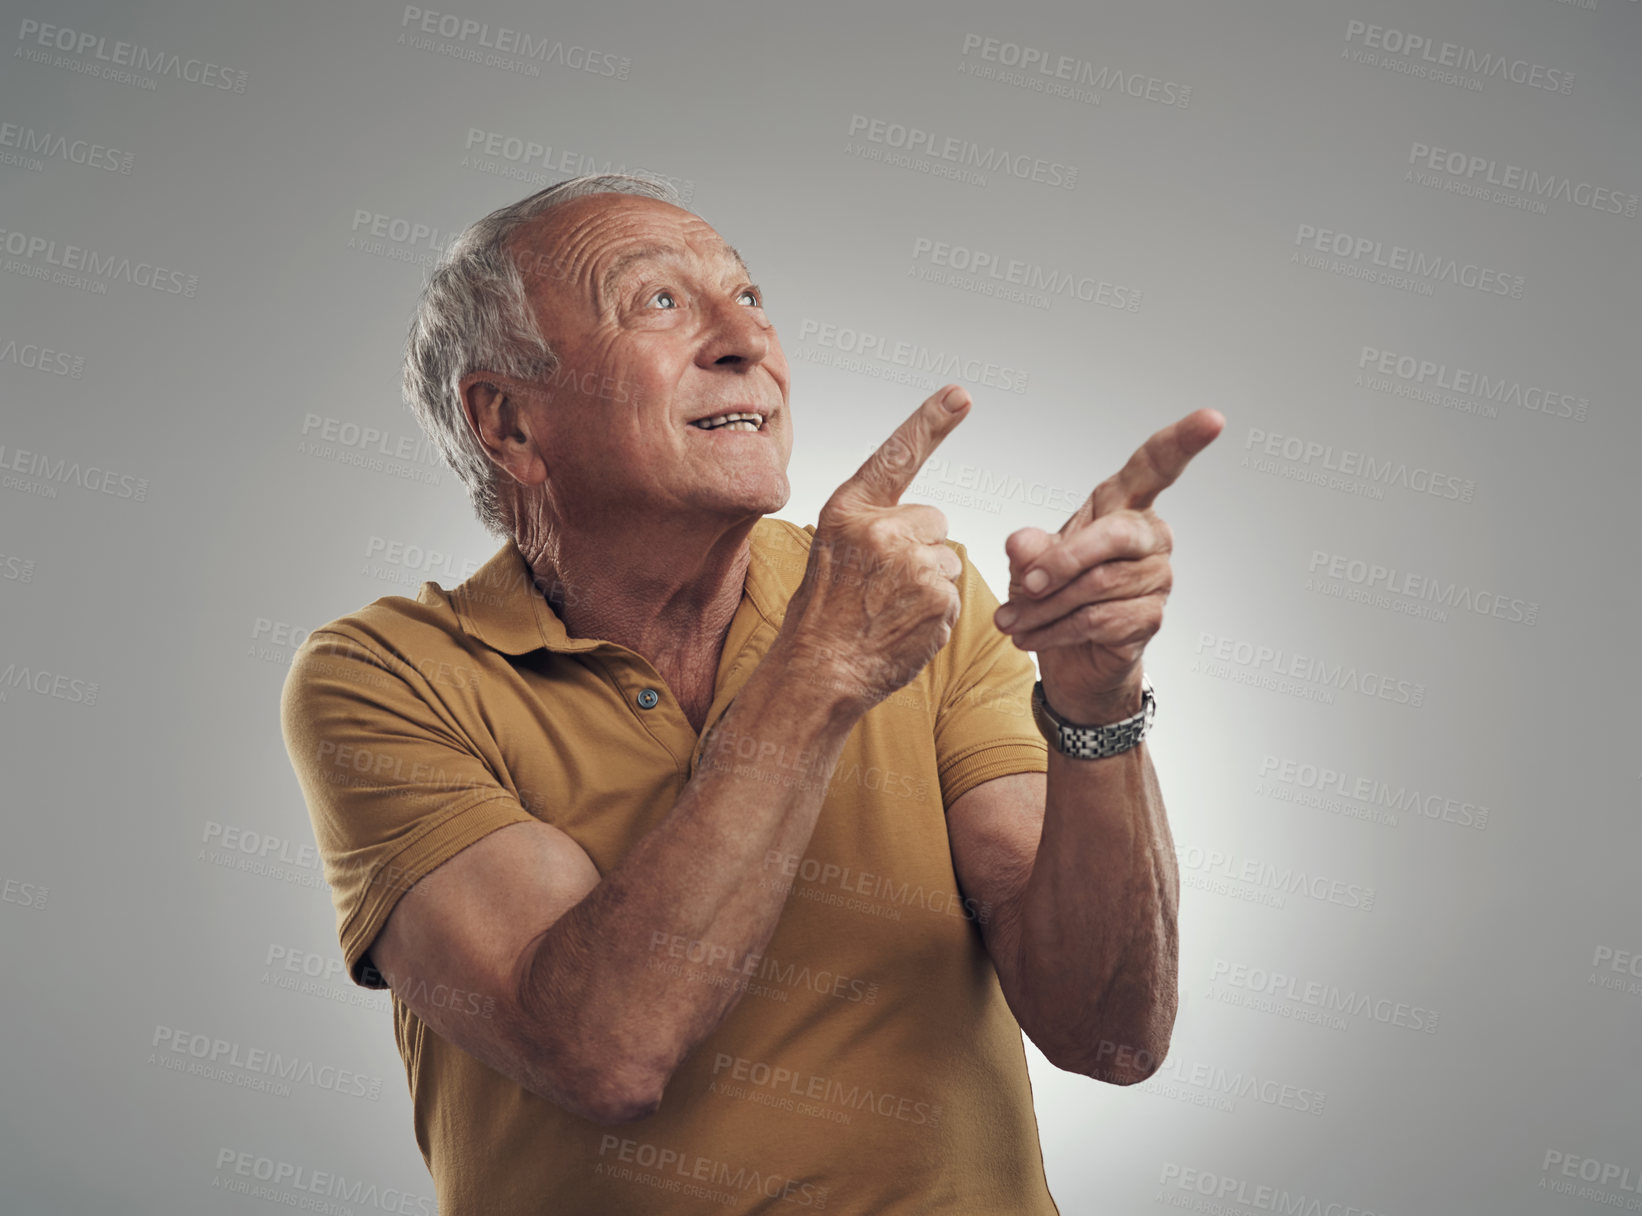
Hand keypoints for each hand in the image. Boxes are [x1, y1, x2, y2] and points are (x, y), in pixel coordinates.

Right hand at [777, 384, 972, 713]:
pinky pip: (953, 595)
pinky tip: (903, 627)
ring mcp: (912, 561)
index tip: (961, 393)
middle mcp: (882, 527)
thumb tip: (920, 529)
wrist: (818, 671)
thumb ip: (873, 528)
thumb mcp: (833, 551)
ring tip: (889, 609)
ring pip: (946, 560)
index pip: (897, 454)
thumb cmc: (824, 615)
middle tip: (883, 585)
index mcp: (851, 508)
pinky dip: (936, 614)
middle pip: (934, 520)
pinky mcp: (937, 595)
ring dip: (929, 585)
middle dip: (921, 548)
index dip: (931, 420)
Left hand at [994, 408, 1224, 722]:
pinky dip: (1056, 631)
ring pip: (1097, 586)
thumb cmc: (1055, 592)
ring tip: (1012, 620)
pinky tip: (1031, 636)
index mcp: (1124, 504)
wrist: (1070, 655)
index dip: (1183, 442)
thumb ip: (1028, 549)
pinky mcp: (1151, 618)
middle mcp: (1149, 536)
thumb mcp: (1030, 563)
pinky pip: (1100, 620)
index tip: (1213, 419)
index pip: (1157, 465)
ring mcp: (1157, 577)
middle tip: (1024, 582)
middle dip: (1061, 561)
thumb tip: (1020, 544)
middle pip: (1114, 535)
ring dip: (1044, 607)